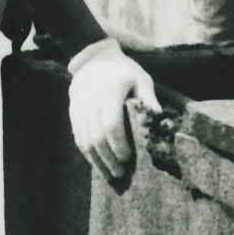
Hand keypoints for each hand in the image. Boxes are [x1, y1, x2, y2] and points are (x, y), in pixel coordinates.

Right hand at [67, 38, 158, 189]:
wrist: (94, 60)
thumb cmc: (124, 71)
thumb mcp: (140, 79)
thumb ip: (149, 99)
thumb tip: (159, 119)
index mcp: (110, 91)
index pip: (111, 124)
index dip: (118, 144)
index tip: (128, 158)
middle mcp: (91, 100)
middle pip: (97, 137)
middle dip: (109, 158)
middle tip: (121, 173)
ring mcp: (79, 108)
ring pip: (85, 141)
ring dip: (98, 160)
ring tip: (111, 174)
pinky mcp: (73, 114)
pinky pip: (79, 138)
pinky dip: (88, 154)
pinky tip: (98, 164)